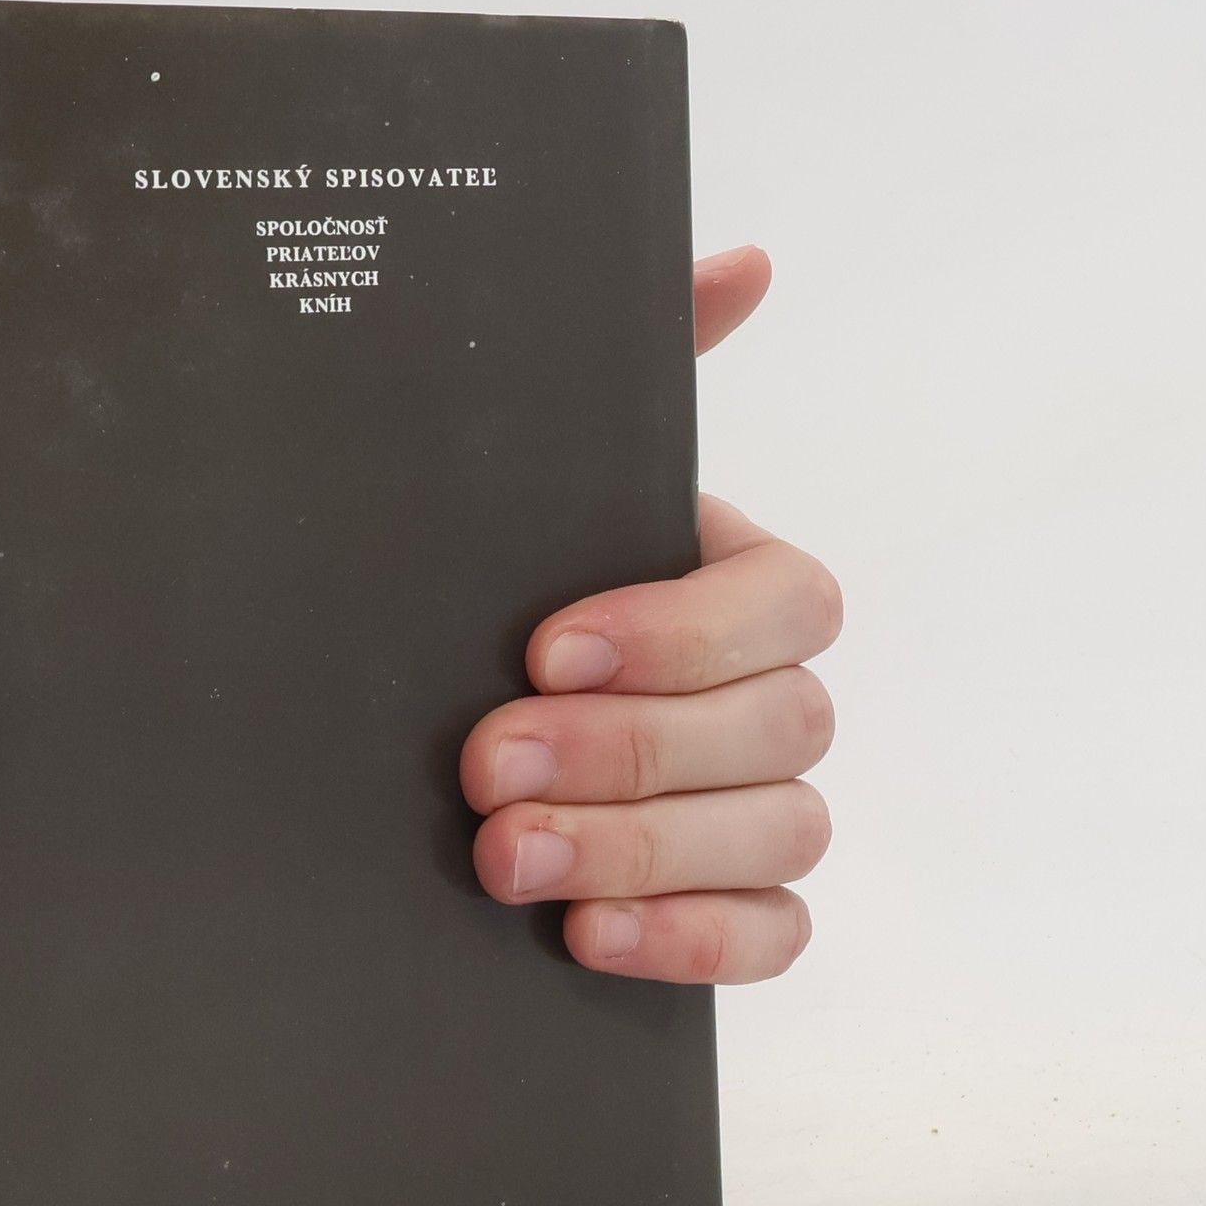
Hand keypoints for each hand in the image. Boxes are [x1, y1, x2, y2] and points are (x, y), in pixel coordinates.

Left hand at [460, 246, 839, 983]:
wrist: (421, 731)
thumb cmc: (493, 592)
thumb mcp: (537, 481)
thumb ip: (640, 367)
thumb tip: (743, 264)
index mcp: (736, 590)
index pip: (784, 605)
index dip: (679, 633)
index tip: (543, 649)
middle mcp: (768, 698)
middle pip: (780, 728)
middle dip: (631, 752)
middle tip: (486, 763)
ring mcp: (761, 808)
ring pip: (782, 832)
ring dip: (645, 848)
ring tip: (507, 859)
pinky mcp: (733, 903)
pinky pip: (775, 934)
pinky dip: (696, 940)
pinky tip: (587, 935)